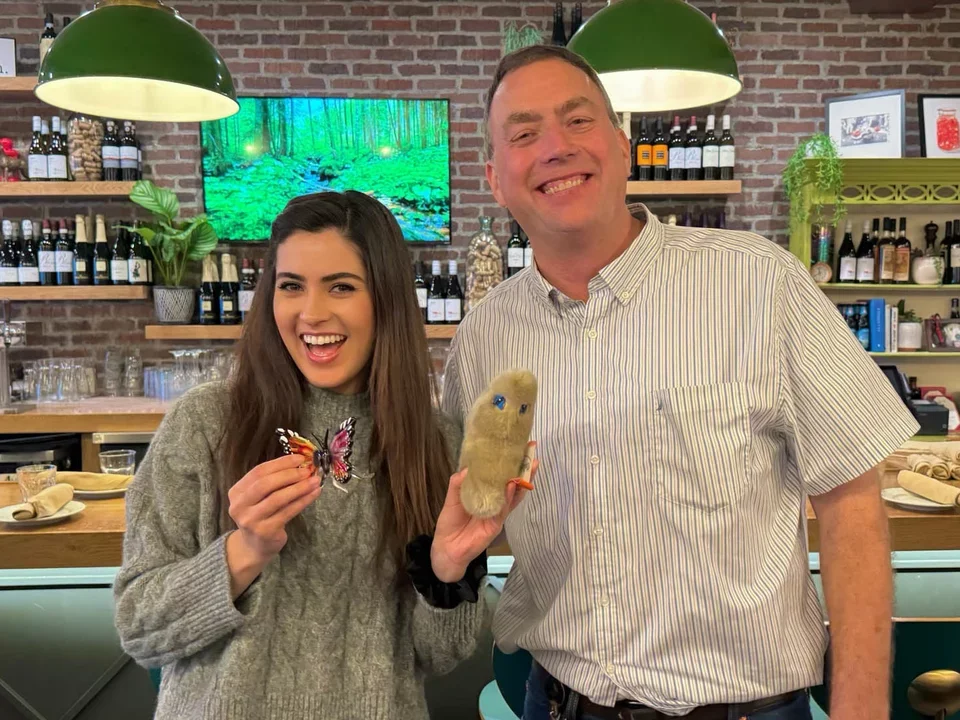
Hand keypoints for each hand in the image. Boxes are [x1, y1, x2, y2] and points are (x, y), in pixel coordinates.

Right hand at [227, 454, 320, 564]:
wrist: (255, 546)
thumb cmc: (261, 515)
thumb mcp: (259, 497)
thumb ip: (273, 481)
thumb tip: (300, 465)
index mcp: (236, 492)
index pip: (258, 472)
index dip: (280, 463)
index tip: (299, 458)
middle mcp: (240, 506)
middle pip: (265, 484)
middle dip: (289, 474)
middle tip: (307, 470)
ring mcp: (251, 520)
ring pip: (278, 498)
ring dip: (300, 487)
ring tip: (315, 481)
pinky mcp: (265, 531)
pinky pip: (288, 511)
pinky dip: (303, 500)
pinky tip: (314, 493)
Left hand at [431, 444, 538, 582]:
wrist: (447, 547)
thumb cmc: (450, 521)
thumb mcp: (452, 497)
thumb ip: (458, 483)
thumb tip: (469, 467)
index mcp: (486, 493)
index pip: (501, 476)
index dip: (509, 463)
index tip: (519, 448)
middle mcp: (495, 501)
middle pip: (513, 484)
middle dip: (524, 469)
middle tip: (532, 453)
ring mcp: (497, 513)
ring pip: (513, 495)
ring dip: (522, 481)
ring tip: (529, 466)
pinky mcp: (495, 524)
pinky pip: (504, 509)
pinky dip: (508, 497)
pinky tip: (512, 485)